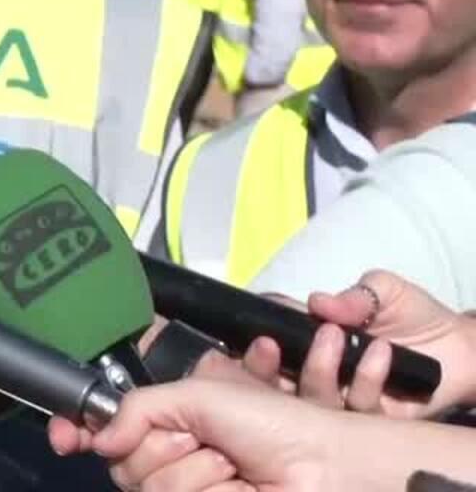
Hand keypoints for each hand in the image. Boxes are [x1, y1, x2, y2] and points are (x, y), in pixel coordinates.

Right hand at [46, 377, 341, 490]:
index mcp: (169, 420)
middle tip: (201, 437)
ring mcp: (186, 488)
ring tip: (230, 462)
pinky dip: (203, 486)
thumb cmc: (271, 421)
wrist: (325, 466)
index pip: (107, 428)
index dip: (78, 430)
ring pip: (144, 482)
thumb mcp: (198, 393)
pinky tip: (233, 482)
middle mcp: (171, 455)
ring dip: (190, 467)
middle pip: (120, 459)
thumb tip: (98, 438)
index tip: (63, 436)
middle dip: (159, 443)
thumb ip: (138, 406)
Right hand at [239, 270, 475, 418]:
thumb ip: (354, 295)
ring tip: (338, 338)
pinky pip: (357, 412)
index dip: (255, 335)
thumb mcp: (384, 290)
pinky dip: (366, 382)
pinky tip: (382, 355)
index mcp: (311, 337)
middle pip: (274, 379)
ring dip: (317, 370)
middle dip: (262, 367)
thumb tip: (317, 302)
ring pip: (310, 398)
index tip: (255, 326)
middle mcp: (318, 369)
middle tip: (270, 347)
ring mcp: (343, 396)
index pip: (271, 337)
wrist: (462, 348)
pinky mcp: (371, 419)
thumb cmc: (415, 314)